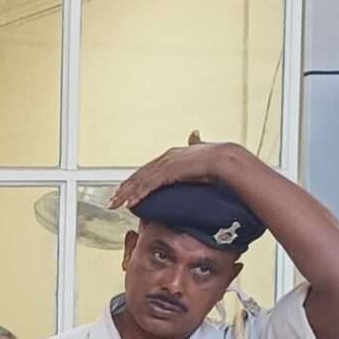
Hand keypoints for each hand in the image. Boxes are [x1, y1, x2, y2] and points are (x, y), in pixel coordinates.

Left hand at [108, 132, 254, 209]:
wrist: (226, 158)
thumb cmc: (218, 157)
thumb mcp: (202, 150)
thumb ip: (196, 144)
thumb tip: (194, 133)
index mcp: (172, 155)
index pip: (148, 170)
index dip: (135, 181)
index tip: (125, 190)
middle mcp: (165, 158)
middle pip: (139, 175)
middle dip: (124, 189)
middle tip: (112, 200)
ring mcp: (165, 164)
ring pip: (139, 181)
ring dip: (126, 194)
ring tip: (114, 204)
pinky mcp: (168, 172)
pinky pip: (148, 185)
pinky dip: (137, 194)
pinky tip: (129, 203)